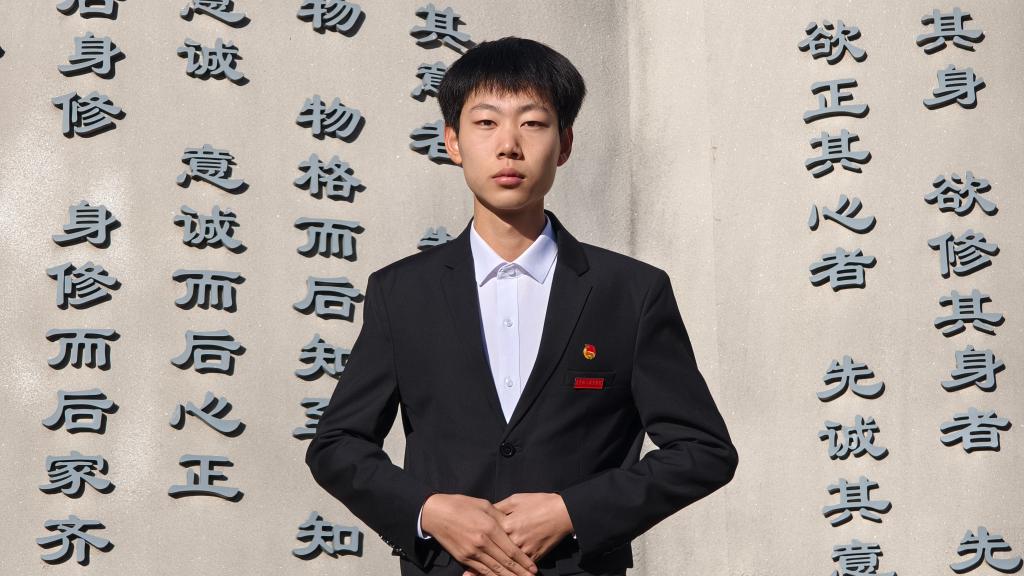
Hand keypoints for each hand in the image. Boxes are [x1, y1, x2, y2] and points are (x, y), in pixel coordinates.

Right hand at [421, 493, 537, 575]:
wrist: (436, 513)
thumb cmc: (461, 505)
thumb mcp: (485, 505)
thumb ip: (501, 517)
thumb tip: (514, 527)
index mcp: (489, 528)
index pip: (511, 550)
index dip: (524, 561)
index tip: (534, 568)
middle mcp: (482, 543)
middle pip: (505, 563)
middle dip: (520, 573)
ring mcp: (472, 552)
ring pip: (494, 570)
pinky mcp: (463, 558)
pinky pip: (481, 571)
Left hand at [461, 492, 572, 575]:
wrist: (562, 511)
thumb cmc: (539, 503)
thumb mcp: (516, 500)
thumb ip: (498, 509)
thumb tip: (485, 515)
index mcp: (506, 524)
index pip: (487, 538)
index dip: (475, 547)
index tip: (464, 555)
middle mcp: (513, 539)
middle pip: (495, 555)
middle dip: (480, 568)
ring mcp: (524, 549)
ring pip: (506, 565)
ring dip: (496, 574)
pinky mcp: (534, 555)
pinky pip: (520, 567)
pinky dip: (512, 574)